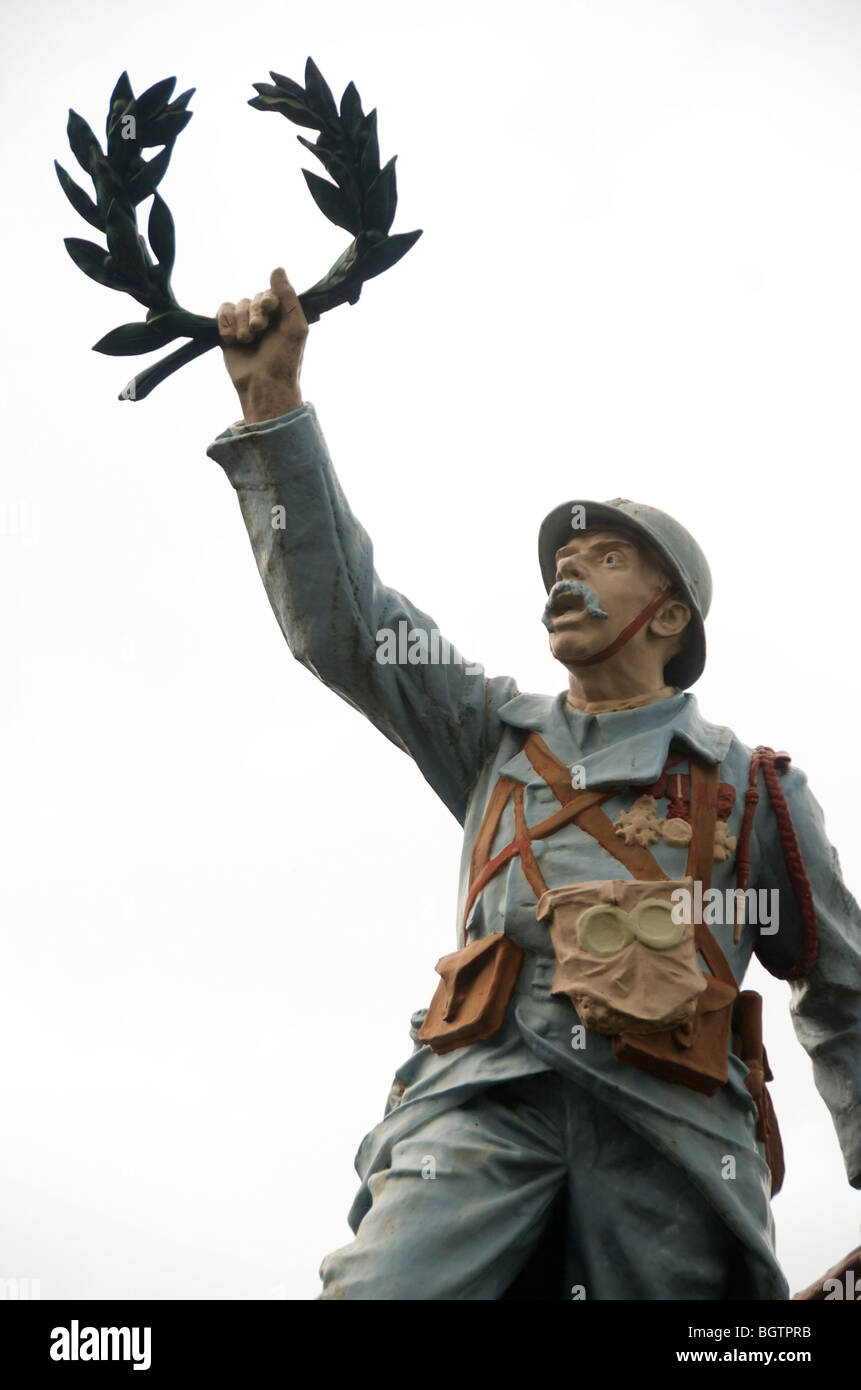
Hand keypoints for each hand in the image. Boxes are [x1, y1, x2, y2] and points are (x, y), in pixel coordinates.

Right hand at [217, 267, 308, 423]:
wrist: (264, 385)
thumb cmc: (285, 359)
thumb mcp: (295, 326)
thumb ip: (288, 296)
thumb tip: (277, 268)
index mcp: (280, 315)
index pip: (268, 293)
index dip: (265, 299)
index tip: (268, 308)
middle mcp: (262, 317)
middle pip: (250, 299)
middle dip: (253, 314)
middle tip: (258, 332)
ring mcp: (244, 325)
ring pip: (235, 305)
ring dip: (240, 322)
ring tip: (246, 341)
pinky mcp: (228, 333)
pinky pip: (221, 313)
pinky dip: (225, 324)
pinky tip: (232, 340)